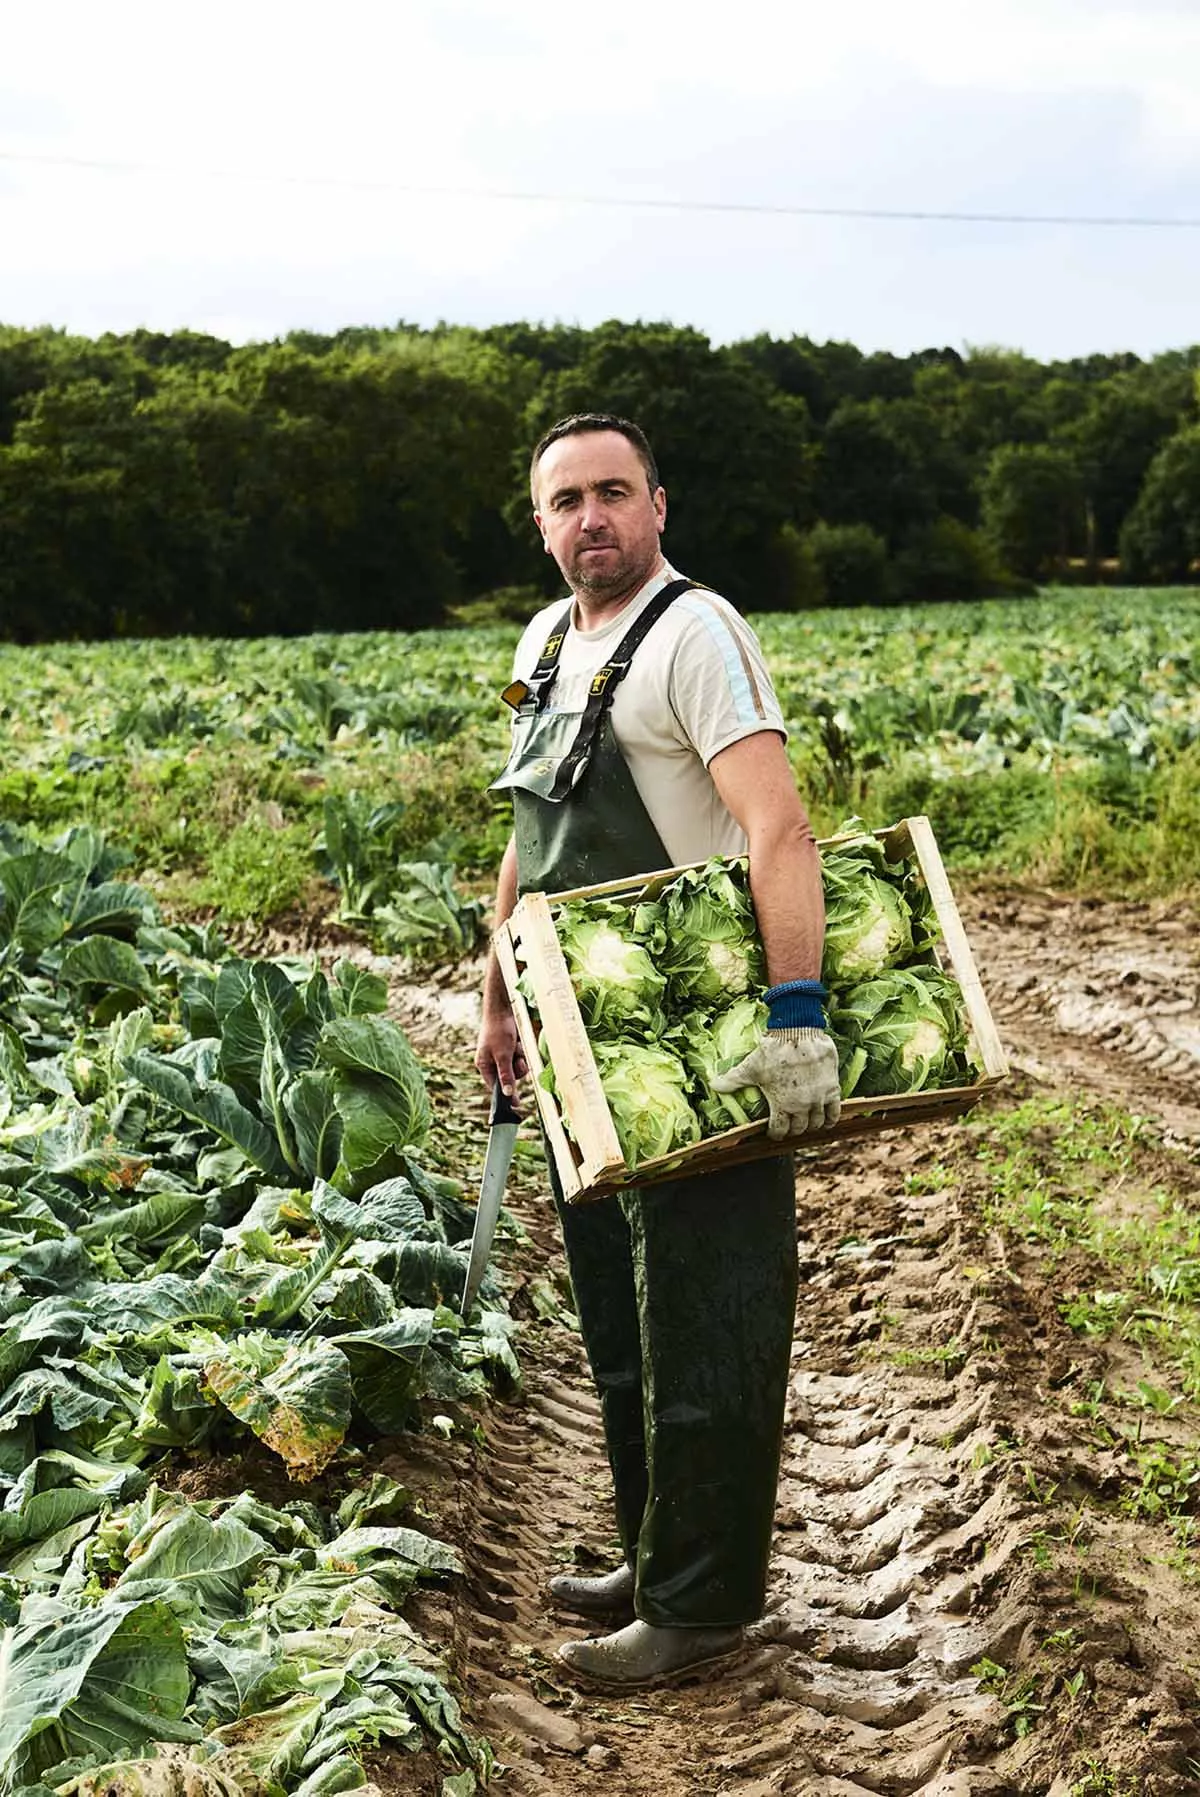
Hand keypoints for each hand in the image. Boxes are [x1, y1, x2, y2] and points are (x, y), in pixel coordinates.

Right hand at [474, 1007, 526, 1096]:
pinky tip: (518, 1042)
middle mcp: (493, 1062)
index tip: (516, 1104)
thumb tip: (508, 1093)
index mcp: (484, 1065)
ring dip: (520, 1059)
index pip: (495, 1086)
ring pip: (517, 1068)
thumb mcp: (503, 1055)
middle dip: (515, 1069)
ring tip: (516, 1047)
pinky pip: (521, 1057)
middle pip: (509, 1077)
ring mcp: (503, 1055)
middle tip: (517, 1060)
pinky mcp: (512, 1049)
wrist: (503, 1009)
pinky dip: (522, 1051)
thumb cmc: (498, 1031)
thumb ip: (505, 1075)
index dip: (505, 1094)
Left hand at [712, 1028, 840, 1139]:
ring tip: (806, 1123)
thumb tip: (713, 1085)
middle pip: (799, 1129)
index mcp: (782, 1106)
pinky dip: (830, 1119)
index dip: (775, 1133)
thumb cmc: (773, 1051)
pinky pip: (834, 1112)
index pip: (779, 1131)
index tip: (773, 1132)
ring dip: (811, 1125)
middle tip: (789, 1125)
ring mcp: (819, 1099)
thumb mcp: (750, 1067)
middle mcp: (802, 1106)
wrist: (799, 1033)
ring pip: (816, 1123)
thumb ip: (733, 1080)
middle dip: (792, 1129)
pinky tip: (826, 1120)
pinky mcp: (832, 1089)